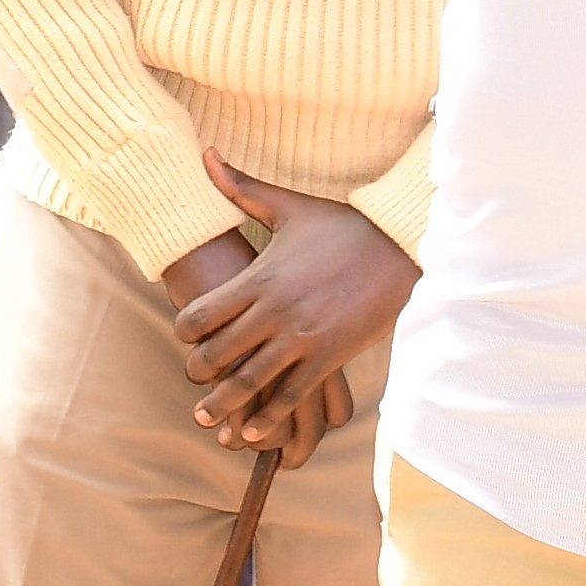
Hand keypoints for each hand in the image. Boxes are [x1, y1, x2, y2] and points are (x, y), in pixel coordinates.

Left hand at [162, 158, 416, 467]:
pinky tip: (255, 430)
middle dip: (199, 371)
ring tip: (208, 418)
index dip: (185, 331)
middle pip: (218, 353)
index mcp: (260, 279)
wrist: (400, 247)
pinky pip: (293, 395)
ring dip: (224, 404)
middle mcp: (275, 312)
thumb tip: (204, 154)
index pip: (201, 315)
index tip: (185, 336)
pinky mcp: (329, 356)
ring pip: (249, 381)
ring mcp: (302, 338)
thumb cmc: (343, 226)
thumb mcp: (290, 207)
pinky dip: (270, 417)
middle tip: (193, 379)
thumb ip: (241, 188)